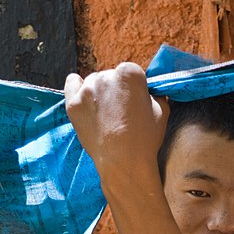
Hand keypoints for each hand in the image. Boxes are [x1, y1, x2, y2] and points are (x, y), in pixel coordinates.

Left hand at [64, 63, 168, 185]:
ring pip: (93, 82)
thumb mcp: (162, 111)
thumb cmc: (145, 138)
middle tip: (121, 112)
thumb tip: (148, 93)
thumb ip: (154, 94)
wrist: (123, 162)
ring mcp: (87, 89)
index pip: (132, 72)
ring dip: (99, 93)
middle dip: (117, 90)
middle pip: (111, 76)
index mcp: (130, 73)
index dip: (135, 88)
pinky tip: (84, 99)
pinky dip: (78, 88)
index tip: (136, 101)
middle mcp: (107, 75)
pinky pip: (72, 83)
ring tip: (105, 115)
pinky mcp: (73, 103)